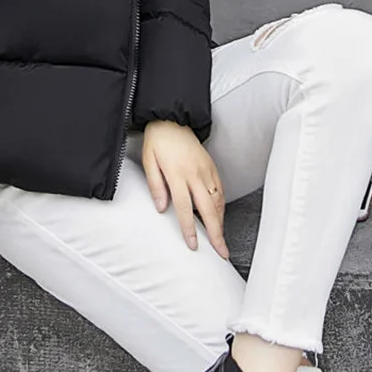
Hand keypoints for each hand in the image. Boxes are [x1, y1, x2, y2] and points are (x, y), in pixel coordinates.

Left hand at [141, 120, 228, 259]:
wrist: (172, 120)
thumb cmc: (158, 141)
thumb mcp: (149, 161)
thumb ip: (155, 185)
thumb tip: (161, 208)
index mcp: (177, 174)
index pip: (184, 207)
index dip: (189, 228)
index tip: (193, 245)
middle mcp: (195, 174)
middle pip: (208, 209)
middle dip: (216, 233)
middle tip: (222, 252)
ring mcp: (206, 171)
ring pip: (217, 201)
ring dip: (221, 222)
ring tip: (221, 240)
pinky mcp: (212, 167)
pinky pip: (220, 191)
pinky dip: (222, 206)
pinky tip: (220, 217)